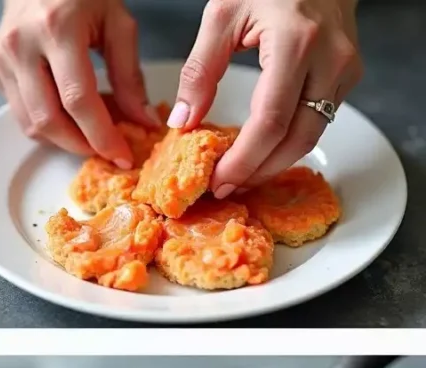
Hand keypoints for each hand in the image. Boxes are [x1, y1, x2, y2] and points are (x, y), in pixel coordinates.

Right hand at [0, 0, 158, 167]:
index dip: (101, 135)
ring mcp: (2, 59)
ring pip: (30, 124)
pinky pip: (21, 113)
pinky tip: (67, 115)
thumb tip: (142, 123)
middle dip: (80, 145)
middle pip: (48, 120)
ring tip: (89, 132)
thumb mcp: (118, 23)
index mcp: (57, 28)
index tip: (122, 155)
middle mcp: (22, 45)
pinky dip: (46, 124)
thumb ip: (130, 75)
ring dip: (63, 139)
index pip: (78, 99)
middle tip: (106, 151)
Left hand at [170, 0, 362, 195]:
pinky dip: (289, 142)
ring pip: (312, 135)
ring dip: (275, 162)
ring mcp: (345, 69)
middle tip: (226, 187)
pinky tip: (262, 150)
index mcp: (295, 43)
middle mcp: (329, 60)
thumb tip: (182, 121)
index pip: (270, 121)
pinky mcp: (348, 75)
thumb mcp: (222, 15)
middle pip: (297, 139)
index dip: (244, 160)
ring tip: (240, 176)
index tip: (218, 180)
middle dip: (259, 171)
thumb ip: (200, 70)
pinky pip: (319, 120)